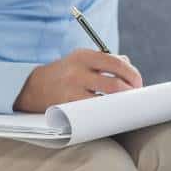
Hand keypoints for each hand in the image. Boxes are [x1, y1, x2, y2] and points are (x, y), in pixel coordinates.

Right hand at [13, 49, 142, 112]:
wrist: (32, 87)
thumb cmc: (65, 73)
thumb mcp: (81, 60)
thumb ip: (105, 60)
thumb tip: (129, 66)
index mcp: (84, 56)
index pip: (116, 63)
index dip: (132, 74)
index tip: (138, 83)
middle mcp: (77, 71)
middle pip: (114, 85)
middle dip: (129, 93)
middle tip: (135, 98)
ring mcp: (71, 90)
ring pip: (104, 101)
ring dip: (118, 106)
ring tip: (124, 107)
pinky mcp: (66, 106)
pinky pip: (91, 112)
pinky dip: (103, 113)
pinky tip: (108, 114)